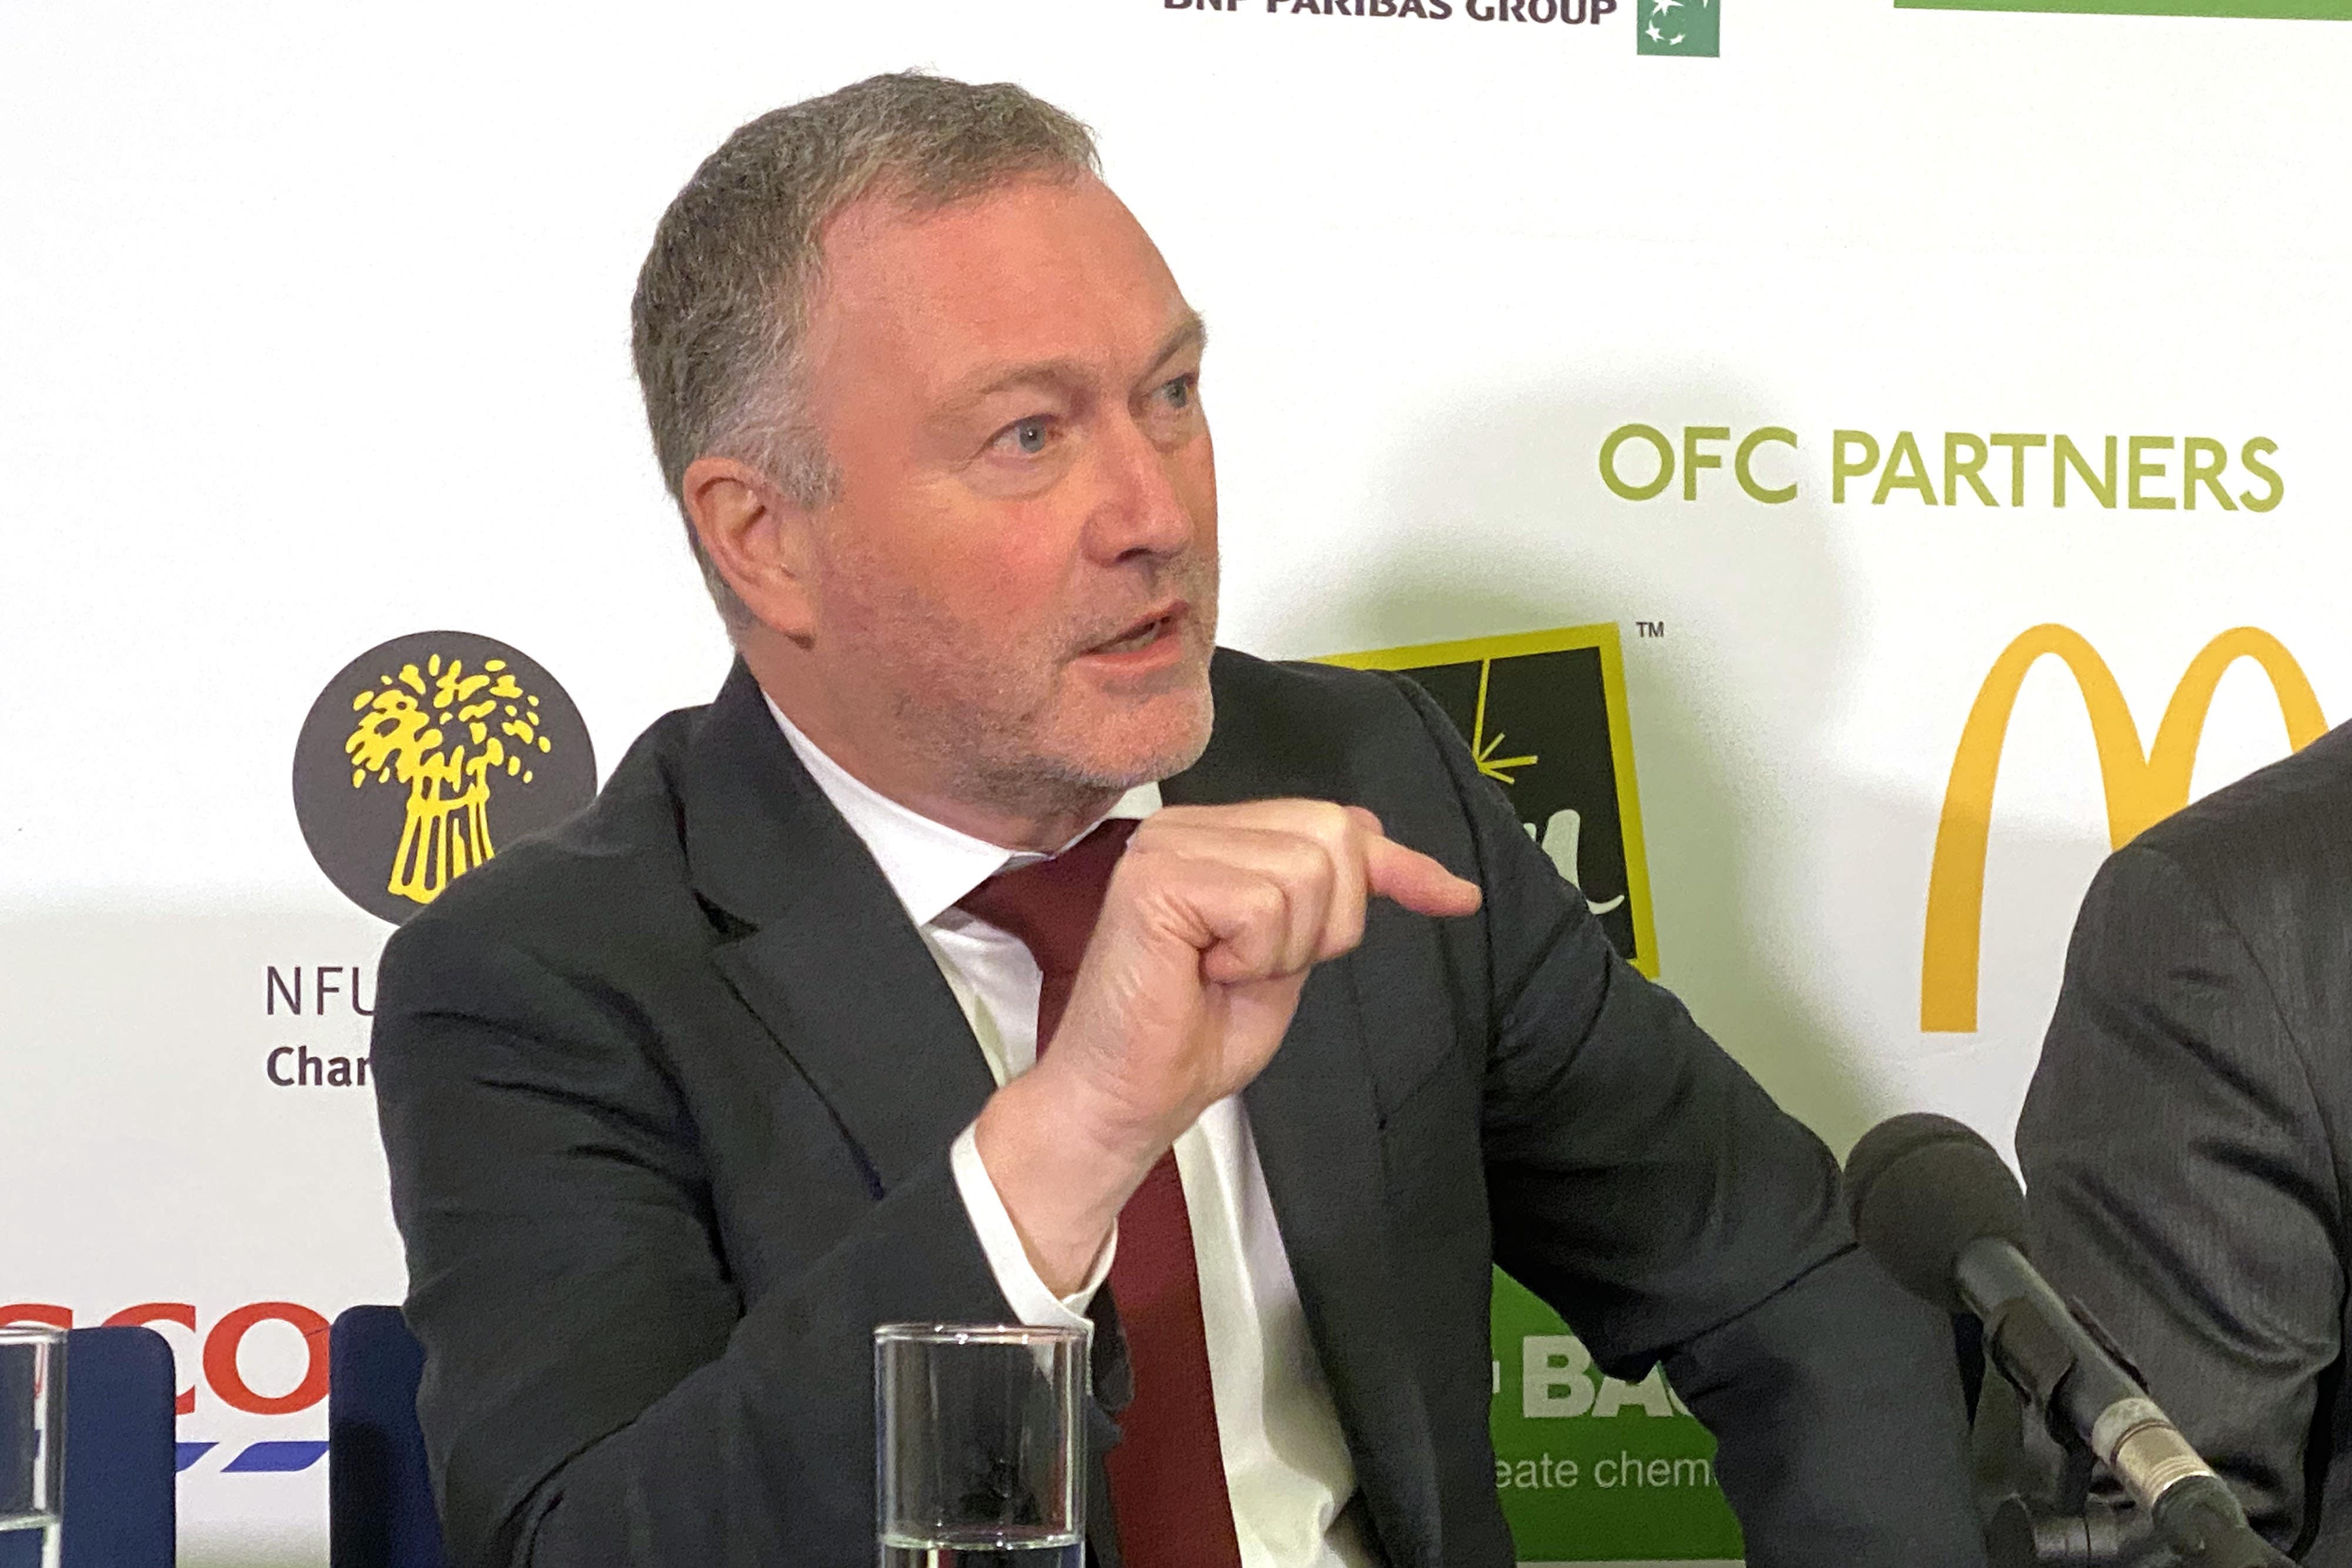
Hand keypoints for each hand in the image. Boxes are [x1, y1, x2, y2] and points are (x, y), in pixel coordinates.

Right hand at [974, 800, 1479, 1291]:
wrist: (1129, 1100)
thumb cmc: (1196, 1037)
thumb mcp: (1289, 955)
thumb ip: (1325, 895)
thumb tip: (1383, 834)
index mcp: (1217, 836)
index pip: (1335, 823)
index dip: (1402, 864)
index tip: (1457, 899)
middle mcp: (1188, 826)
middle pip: (1332, 838)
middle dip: (1330, 921)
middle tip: (1261, 968)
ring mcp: (1167, 846)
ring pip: (1305, 872)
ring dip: (1285, 946)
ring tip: (1225, 972)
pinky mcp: (1153, 878)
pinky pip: (1262, 904)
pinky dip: (1252, 955)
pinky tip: (1204, 973)